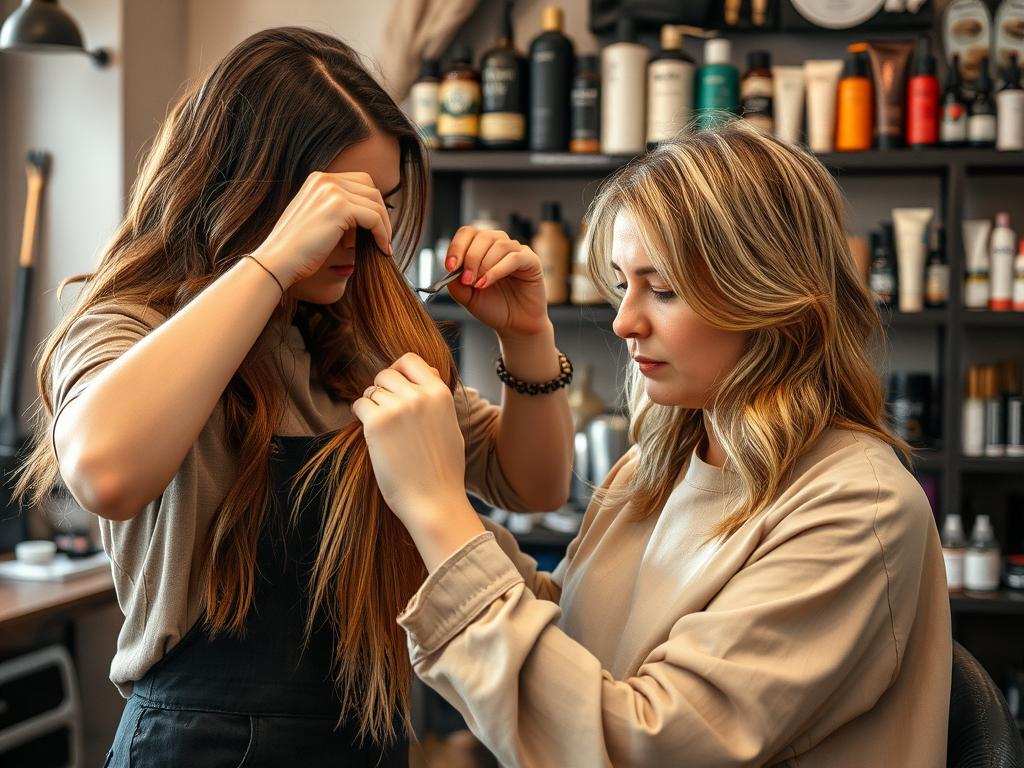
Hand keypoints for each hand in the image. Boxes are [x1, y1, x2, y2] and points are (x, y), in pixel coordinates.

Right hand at [249, 171, 392, 287]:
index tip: (377, 227)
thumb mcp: (317, 219)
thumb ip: (337, 210)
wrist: (279, 261)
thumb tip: (368, 214)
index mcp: (318, 179)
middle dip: (381, 212)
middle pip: (371, 188)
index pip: (359, 182)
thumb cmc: (298, 249)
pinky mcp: (340, 207)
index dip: (372, 204)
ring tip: (383, 245)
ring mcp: (331, 190)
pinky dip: (382, 234)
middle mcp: (325, 179)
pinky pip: (374, 217)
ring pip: (376, 203)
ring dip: (384, 226)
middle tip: (383, 237)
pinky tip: (382, 249)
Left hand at [351, 354, 485, 570]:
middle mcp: (419, 395)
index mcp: (440, 393)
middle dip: (382, 391)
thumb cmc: (443, 469)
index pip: (410, 360)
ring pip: (371, 391)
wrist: (434, 501)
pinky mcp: (377, 423)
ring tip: (384, 432)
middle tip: (387, 415)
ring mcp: (397, 407)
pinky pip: (359, 405)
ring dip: (372, 407)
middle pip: (386, 374)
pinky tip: (373, 435)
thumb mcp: (450, 425)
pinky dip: (361, 418)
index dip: (399, 371)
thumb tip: (430, 369)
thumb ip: (437, 397)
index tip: (396, 388)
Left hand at [443, 227, 549, 338]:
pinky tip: (487, 283)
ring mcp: (517, 251)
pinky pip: (514, 258)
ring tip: (478, 285)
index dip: (457, 247)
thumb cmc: (494, 308)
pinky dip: (497, 270)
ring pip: (498, 245)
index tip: (450, 266)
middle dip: (470, 258)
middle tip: (466, 280)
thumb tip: (449, 271)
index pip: (468, 233)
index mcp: (482, 248)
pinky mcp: (531, 261)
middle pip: (482, 237)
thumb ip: (456, 284)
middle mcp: (500, 245)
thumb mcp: (468, 298)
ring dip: (484, 265)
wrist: (515, 325)